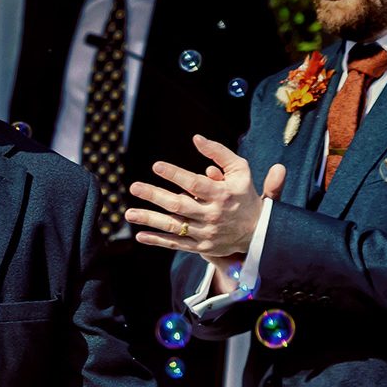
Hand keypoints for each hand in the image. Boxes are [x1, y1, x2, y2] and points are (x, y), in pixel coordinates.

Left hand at [128, 135, 284, 264]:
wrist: (257, 231)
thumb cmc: (243, 194)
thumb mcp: (240, 171)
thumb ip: (219, 153)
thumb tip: (196, 138)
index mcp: (222, 194)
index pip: (195, 184)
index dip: (175, 175)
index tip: (156, 166)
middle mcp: (212, 215)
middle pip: (179, 205)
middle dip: (155, 195)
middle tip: (134, 186)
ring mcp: (205, 233)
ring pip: (173, 226)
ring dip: (149, 220)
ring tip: (128, 213)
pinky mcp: (201, 247)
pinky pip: (175, 244)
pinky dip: (157, 241)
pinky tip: (140, 235)